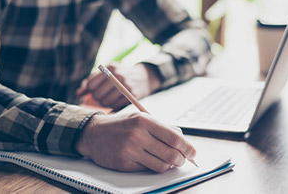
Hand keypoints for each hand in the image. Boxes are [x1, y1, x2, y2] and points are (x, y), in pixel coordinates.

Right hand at [76, 112, 195, 171]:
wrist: (94, 133)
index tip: (193, 152)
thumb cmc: (121, 125)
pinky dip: (153, 167)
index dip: (188, 147)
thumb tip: (183, 140)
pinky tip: (151, 160)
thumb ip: (162, 127)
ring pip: (161, 165)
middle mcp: (137, 135)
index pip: (174, 138)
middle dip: (181, 159)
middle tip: (182, 160)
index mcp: (145, 121)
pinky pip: (147, 169)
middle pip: (171, 154)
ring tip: (168, 161)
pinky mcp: (124, 163)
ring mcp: (130, 150)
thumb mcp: (141, 118)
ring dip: (169, 165)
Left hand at [77, 63, 160, 110]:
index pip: (91, 84)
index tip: (93, 92)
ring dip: (104, 104)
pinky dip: (113, 107)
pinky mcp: (133, 94)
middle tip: (101, 98)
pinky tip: (115, 103)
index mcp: (110, 68)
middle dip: (97, 99)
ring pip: (106, 102)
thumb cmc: (121, 76)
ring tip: (108, 101)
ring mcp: (126, 85)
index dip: (89, 91)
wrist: (145, 77)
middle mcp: (118, 75)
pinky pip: (116, 106)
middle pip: (97, 95)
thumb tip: (79, 93)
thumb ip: (92, 81)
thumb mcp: (108, 73)